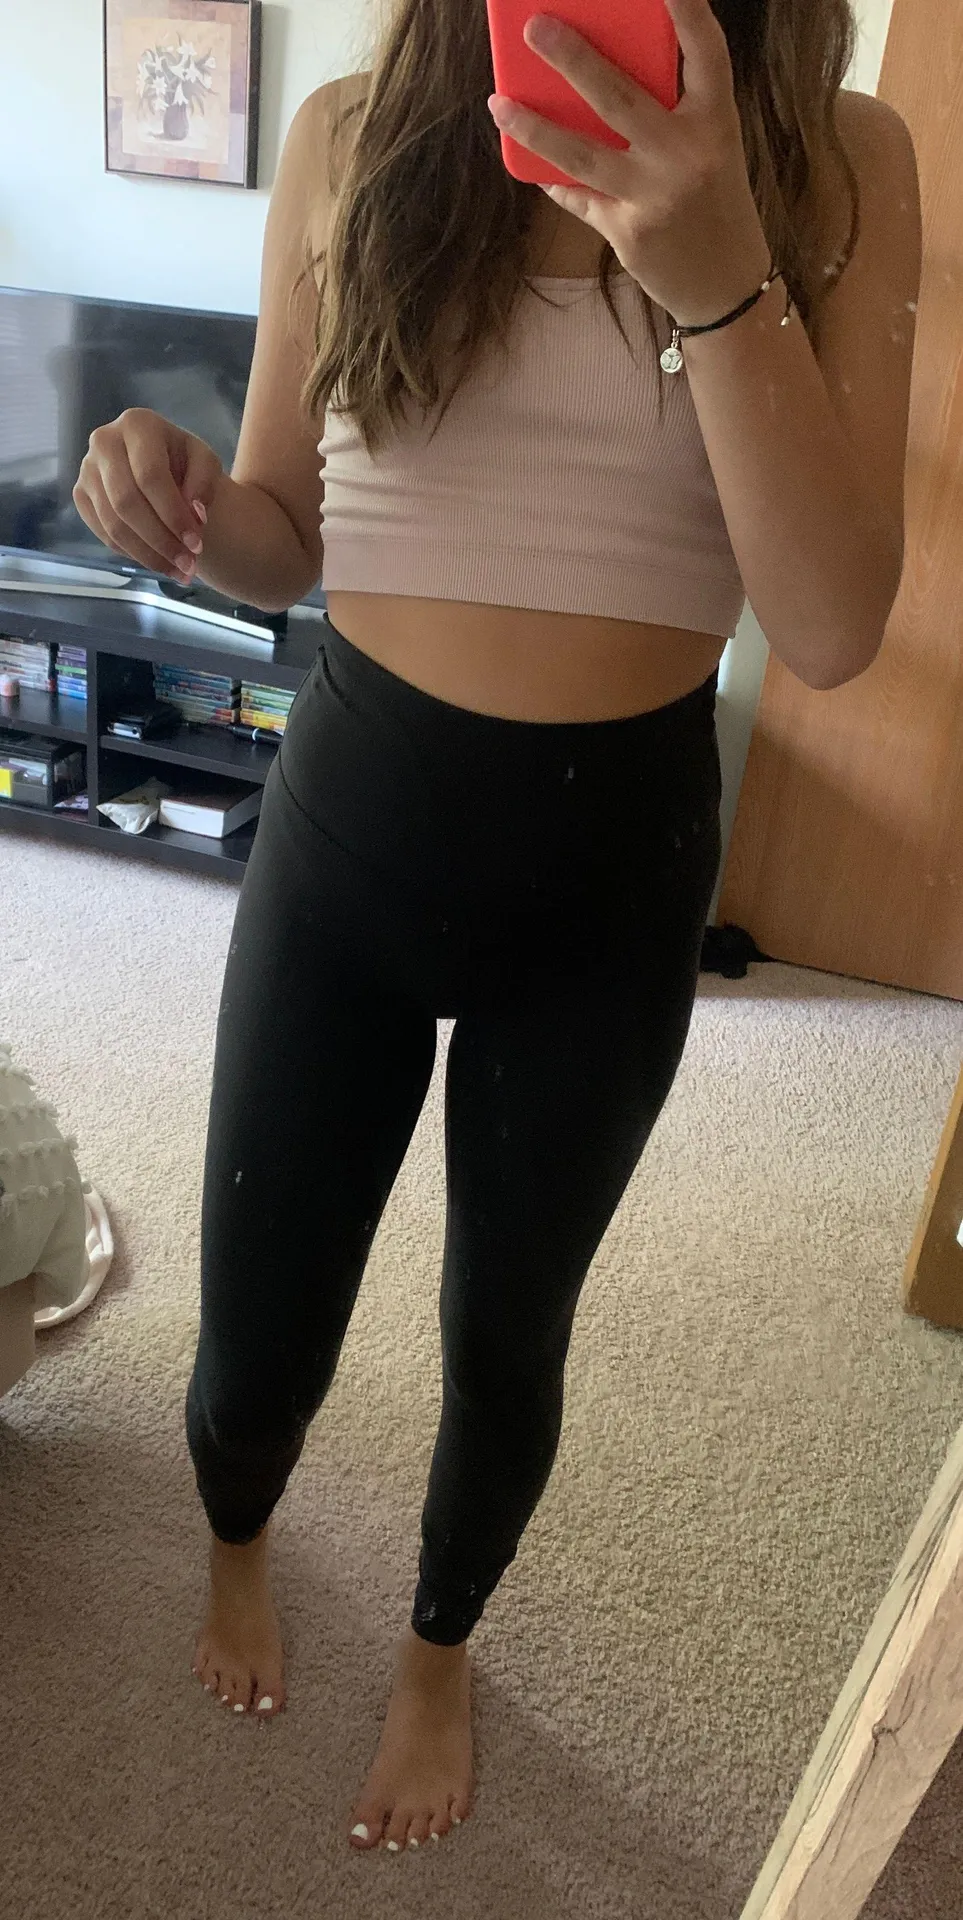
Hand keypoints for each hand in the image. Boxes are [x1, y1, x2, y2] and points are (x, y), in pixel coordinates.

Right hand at [73, 409, 222, 583]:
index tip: (196, 544)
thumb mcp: (205, 463)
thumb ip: (205, 483)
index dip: (173, 514)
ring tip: (178, 571)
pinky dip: (132, 553)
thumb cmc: (184, 462)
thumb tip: (195, 513)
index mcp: (137, 424)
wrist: (162, 466)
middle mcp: (104, 441)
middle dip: (160, 540)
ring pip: (113, 523)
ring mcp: (87, 469)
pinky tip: (157, 561)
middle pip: (127, 502)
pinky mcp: (80, 494)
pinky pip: (103, 533)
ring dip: (148, 554)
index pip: (150, 476)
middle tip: (188, 565)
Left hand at [488, 0, 771, 327]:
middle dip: (571, 59)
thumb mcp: (711, 147)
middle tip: (533, 27)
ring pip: (582, 154)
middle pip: (619, 98)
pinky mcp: (628, 233)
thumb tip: (601, 75)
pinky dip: (553, 179)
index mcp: (717, 122)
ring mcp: (655, 197)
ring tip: (498, 103)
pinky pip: (579, 197)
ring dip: (534, 126)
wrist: (726, 286)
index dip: (686, 11)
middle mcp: (686, 155)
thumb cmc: (716, 201)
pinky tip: (527, 163)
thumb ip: (673, 112)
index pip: (706, 53)